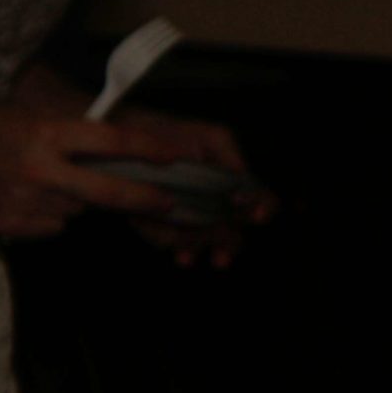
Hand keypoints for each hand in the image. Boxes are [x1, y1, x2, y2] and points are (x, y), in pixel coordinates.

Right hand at [0, 106, 201, 237]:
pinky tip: (23, 199)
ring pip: (76, 209)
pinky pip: (49, 226)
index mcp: (47, 134)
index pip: (111, 141)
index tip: (175, 157)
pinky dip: (46, 216)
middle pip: (107, 191)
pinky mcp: (10, 225)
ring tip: (44, 182)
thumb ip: (67, 135)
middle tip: (168, 203)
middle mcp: (42, 170)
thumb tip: (107, 156)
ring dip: (75, 200)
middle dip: (143, 198)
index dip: (148, 150)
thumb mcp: (28, 116)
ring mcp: (26, 202)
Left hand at [110, 105, 277, 268]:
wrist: (128, 139)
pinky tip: (158, 231)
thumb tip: (244, 181)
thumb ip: (231, 157)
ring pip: (198, 241)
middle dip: (227, 247)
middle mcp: (213, 205)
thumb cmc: (174, 134)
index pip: (260, 201)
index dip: (263, 209)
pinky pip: (165, 237)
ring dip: (192, 245)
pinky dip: (162, 236)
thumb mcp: (211, 138)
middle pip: (232, 235)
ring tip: (184, 250)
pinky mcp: (158, 223)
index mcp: (231, 184)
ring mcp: (187, 216)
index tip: (257, 216)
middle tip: (221, 258)